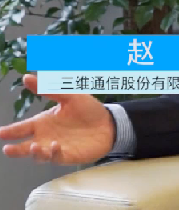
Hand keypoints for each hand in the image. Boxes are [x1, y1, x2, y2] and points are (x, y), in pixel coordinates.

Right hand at [0, 74, 114, 164]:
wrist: (110, 122)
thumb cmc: (88, 109)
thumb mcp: (68, 96)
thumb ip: (47, 89)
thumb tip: (26, 77)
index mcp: (44, 122)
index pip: (22, 128)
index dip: (10, 131)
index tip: (0, 132)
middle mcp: (46, 136)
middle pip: (25, 146)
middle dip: (15, 149)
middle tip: (7, 149)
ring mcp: (56, 147)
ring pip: (39, 155)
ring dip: (35, 152)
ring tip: (34, 147)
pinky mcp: (68, 155)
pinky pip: (56, 157)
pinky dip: (53, 153)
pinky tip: (55, 145)